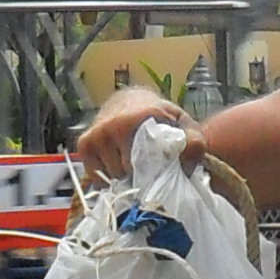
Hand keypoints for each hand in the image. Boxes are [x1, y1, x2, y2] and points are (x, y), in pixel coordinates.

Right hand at [73, 87, 190, 182]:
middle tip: (148, 168)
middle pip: (130, 173)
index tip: (162, 172)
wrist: (130, 100)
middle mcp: (116, 124)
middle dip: (140, 177)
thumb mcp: (184, 124)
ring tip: (132, 164)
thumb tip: (185, 163)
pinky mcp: (84, 143)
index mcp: (143, 117)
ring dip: (123, 177)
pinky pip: (96, 176)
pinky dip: (107, 177)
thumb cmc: (160, 118)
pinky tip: (116, 164)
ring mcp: (98, 134)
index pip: (150, 163)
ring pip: (113, 176)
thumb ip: (194, 142)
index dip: (157, 174)